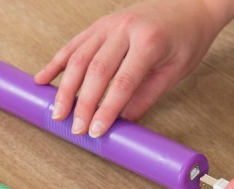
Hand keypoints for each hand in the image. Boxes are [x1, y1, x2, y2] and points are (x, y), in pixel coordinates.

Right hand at [34, 0, 220, 137]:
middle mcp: (125, 28)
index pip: (123, 82)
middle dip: (82, 103)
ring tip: (57, 113)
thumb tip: (121, 124)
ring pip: (79, 57)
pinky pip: (74, 44)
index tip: (96, 131)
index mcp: (149, 41)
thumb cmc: (187, 39)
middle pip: (96, 70)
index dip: (107, 109)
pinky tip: (42, 79)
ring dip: (65, 87)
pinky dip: (56, 63)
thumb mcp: (174, 73)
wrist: (191, 4)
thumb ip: (145, 97)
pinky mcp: (100, 24)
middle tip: (75, 128)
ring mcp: (109, 24)